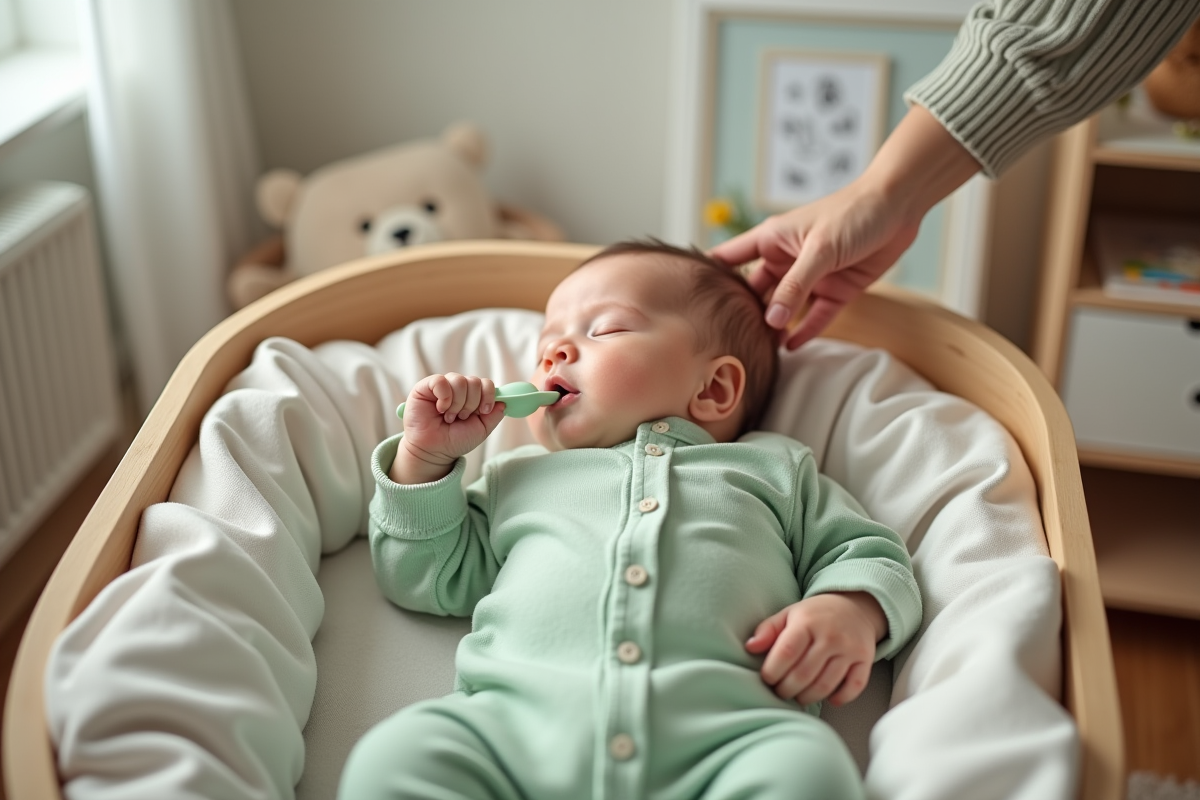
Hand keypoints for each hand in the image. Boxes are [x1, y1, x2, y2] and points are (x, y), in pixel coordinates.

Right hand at [390, 373, 505, 483]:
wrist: (434, 451)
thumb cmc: (455, 440)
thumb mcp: (481, 429)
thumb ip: (494, 415)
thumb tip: (504, 401)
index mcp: (472, 396)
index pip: (486, 383)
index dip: (488, 396)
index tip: (483, 411)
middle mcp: (459, 388)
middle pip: (475, 381)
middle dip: (471, 404)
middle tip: (461, 418)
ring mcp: (443, 386)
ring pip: (459, 381)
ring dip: (457, 403)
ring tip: (450, 417)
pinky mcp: (426, 386)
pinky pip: (440, 381)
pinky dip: (444, 397)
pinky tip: (440, 409)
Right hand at [712, 182, 918, 349]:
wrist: (899, 207)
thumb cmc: (854, 212)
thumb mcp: (819, 249)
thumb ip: (795, 286)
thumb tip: (772, 319)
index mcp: (771, 240)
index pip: (730, 258)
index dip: (710, 274)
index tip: (690, 298)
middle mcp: (786, 259)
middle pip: (755, 291)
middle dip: (743, 311)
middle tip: (727, 338)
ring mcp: (811, 276)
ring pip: (785, 308)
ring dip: (774, 327)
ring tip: (758, 349)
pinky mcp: (836, 289)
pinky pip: (816, 316)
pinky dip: (805, 332)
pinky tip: (791, 348)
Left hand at [745, 591, 885, 706]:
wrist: (854, 607)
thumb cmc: (814, 615)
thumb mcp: (788, 614)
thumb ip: (768, 630)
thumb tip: (750, 647)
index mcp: (807, 622)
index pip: (786, 653)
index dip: (772, 672)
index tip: (767, 679)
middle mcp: (830, 636)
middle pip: (803, 674)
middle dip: (786, 689)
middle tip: (780, 691)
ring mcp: (850, 649)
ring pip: (825, 685)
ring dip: (807, 697)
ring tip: (798, 696)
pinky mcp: (865, 660)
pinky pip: (853, 687)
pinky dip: (839, 698)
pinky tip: (827, 698)